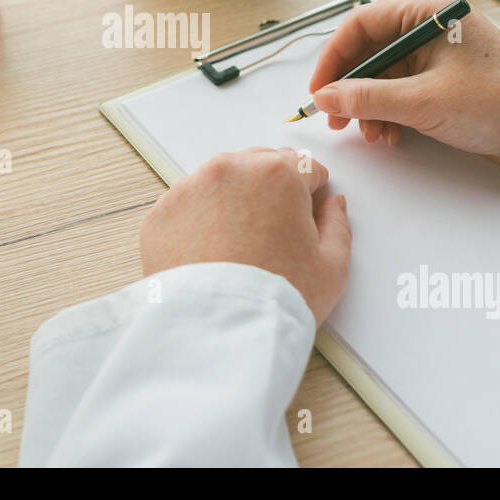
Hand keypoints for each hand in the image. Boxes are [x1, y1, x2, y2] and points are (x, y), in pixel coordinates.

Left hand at [140, 147, 351, 323]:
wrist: (216, 334)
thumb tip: (332, 205)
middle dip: (272, 190)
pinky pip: (187, 207)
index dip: (312, 191)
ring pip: (221, 182)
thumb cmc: (275, 300)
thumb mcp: (331, 268)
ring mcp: (190, 189)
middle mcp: (230, 170)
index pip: (305, 166)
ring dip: (233, 201)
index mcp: (278, 173)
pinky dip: (199, 221)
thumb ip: (338, 225)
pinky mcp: (161, 214)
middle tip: (274, 233)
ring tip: (240, 245)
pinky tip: (211, 253)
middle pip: (260, 166)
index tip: (307, 213)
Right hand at [308, 0, 499, 161]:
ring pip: (383, 73)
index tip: (319, 91)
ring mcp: (438, 51)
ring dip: (370, 105)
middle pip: (370, 50)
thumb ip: (366, 98)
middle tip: (336, 119)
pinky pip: (402, 88)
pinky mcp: (444, 76)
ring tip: (371, 134)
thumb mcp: (421, 102)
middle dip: (351, 88)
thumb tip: (324, 98)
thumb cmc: (496, 103)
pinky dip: (390, 111)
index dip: (333, 59)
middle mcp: (432, 25)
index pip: (361, 24)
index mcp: (429, 12)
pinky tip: (391, 135)